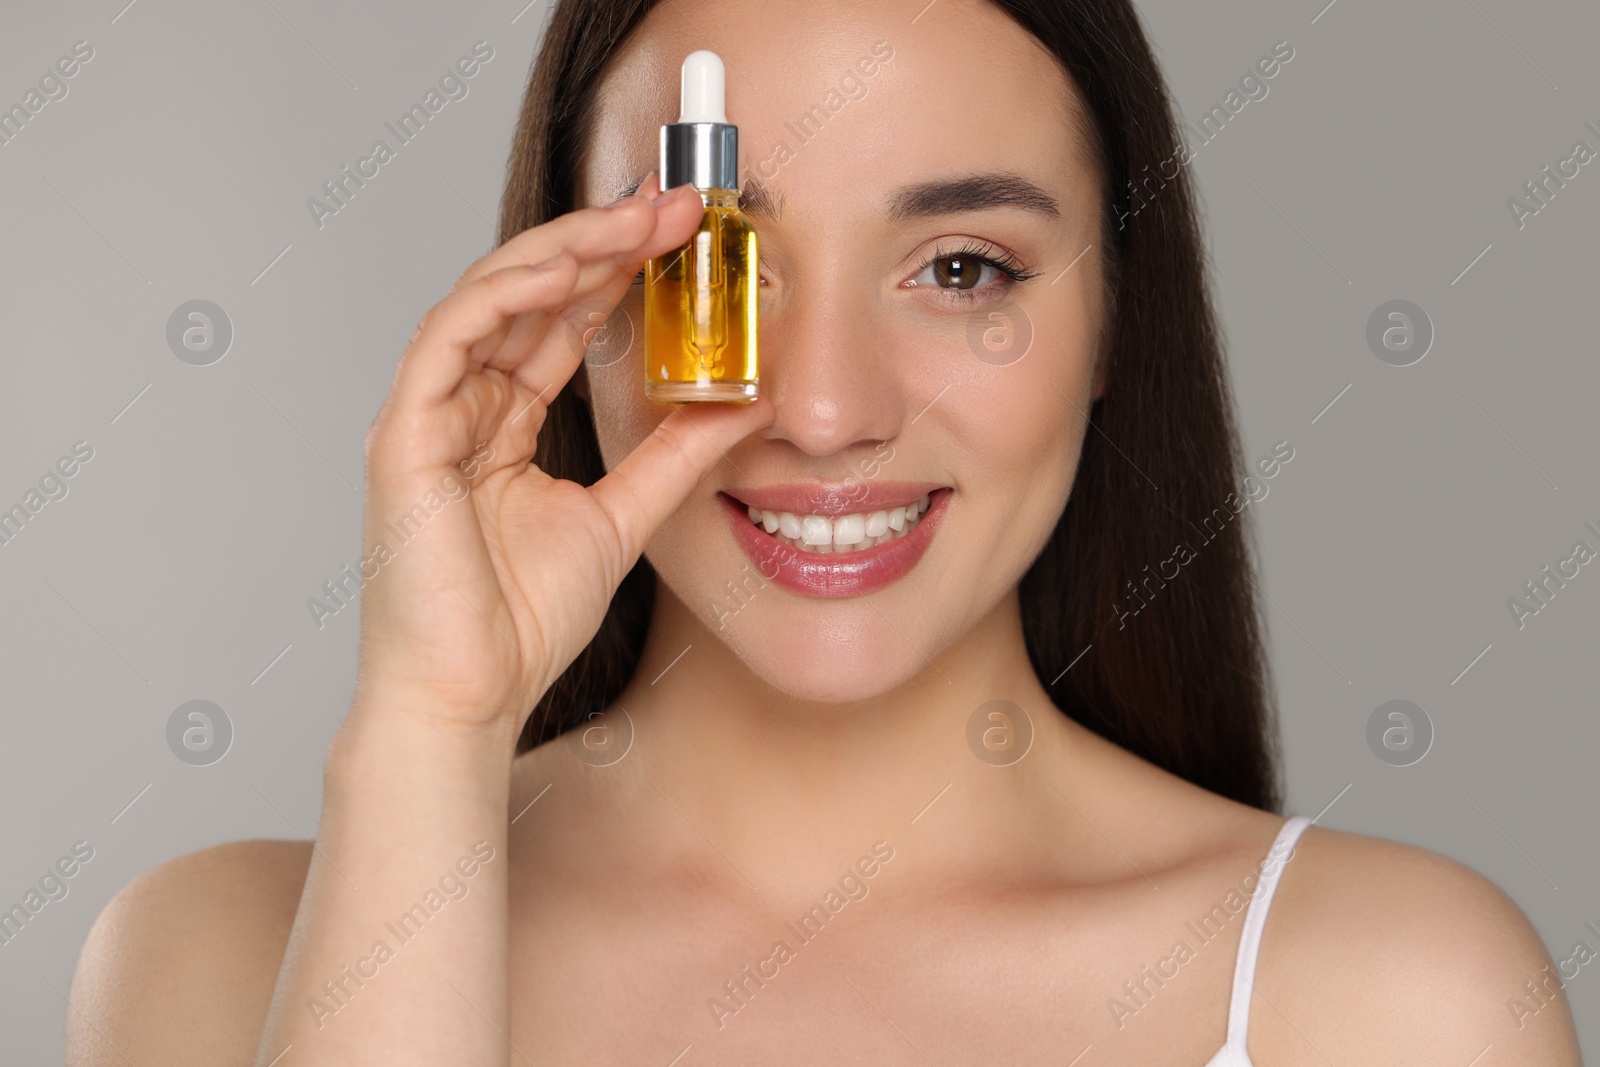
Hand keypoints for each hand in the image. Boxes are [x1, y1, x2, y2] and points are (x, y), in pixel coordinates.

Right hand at [351, 173, 773, 738]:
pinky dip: (506, 295)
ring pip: (490, 298)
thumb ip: (676, 456)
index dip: (619, 271)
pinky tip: (566, 268)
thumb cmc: (520, 623)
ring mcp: (427, 415)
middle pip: (530, 297)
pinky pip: (450, 337)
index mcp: (503, 424)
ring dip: (565, 250)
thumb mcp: (625, 516)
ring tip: (635, 219)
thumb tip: (742, 403)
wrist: (470, 696)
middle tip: (673, 202)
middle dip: (603, 241)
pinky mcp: (403, 433)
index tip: (684, 232)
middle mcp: (462, 407)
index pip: (560, 324)